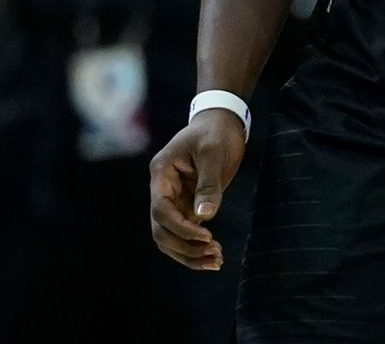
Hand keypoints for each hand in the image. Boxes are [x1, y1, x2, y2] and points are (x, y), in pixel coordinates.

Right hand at [149, 107, 246, 270]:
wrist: (223, 121)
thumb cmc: (215, 131)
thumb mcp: (213, 152)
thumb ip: (208, 185)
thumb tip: (204, 217)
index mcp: (161, 173)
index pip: (161, 209)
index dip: (180, 227)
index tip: (206, 236)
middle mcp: (163, 189)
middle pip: (162, 230)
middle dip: (185, 247)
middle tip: (213, 255)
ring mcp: (174, 199)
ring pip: (171, 237)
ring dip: (189, 254)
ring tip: (216, 261)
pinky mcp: (187, 205)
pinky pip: (185, 233)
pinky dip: (197, 248)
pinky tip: (215, 256)